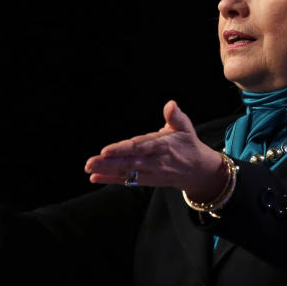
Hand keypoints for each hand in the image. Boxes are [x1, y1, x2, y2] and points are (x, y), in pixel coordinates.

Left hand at [84, 100, 227, 201]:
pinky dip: (110, 179)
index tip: (106, 150)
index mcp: (163, 146)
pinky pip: (126, 181)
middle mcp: (155, 161)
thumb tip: (171, 104)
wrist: (198, 171)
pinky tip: (94, 178)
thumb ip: (176, 116)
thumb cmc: (188, 144)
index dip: (122, 150)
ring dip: (106, 171)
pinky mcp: (146, 180)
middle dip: (108, 163)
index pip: (140, 148)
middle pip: (129, 163)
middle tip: (90, 162)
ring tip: (89, 168)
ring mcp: (149, 173)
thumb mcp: (186, 128)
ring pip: (125, 172)